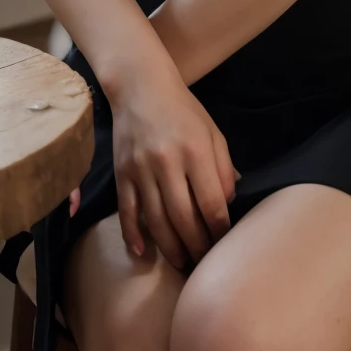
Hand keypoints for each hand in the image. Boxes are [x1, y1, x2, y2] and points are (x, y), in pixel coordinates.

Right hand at [98, 53, 238, 269]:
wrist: (141, 87)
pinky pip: (127, 211)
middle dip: (197, 245)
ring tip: (182, 262)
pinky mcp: (122, 173)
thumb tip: (227, 204)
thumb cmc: (184, 110)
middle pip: (184, 217)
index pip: (212, 202)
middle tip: (205, 262)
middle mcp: (167, 163)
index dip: (220, 228)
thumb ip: (223, 168)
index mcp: (195, 151)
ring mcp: (141, 170)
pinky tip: (143, 253)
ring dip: (170, 247)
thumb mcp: (213, 133)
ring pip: (156, 220)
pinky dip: (133, 235)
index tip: (225, 242)